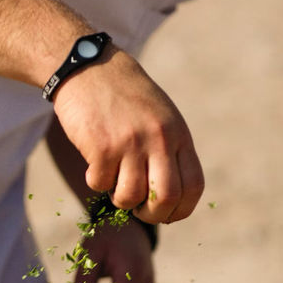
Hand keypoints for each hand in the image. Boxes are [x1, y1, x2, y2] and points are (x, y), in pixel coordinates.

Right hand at [54, 47, 204, 224]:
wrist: (89, 67)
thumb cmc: (123, 98)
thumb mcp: (158, 118)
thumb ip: (167, 151)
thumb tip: (166, 200)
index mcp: (178, 134)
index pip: (193, 186)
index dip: (180, 210)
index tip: (165, 214)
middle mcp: (159, 139)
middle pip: (166, 199)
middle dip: (151, 215)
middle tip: (138, 209)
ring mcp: (131, 143)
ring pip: (130, 197)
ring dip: (119, 199)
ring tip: (112, 181)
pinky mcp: (102, 147)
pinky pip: (100, 185)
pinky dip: (94, 181)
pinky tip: (93, 162)